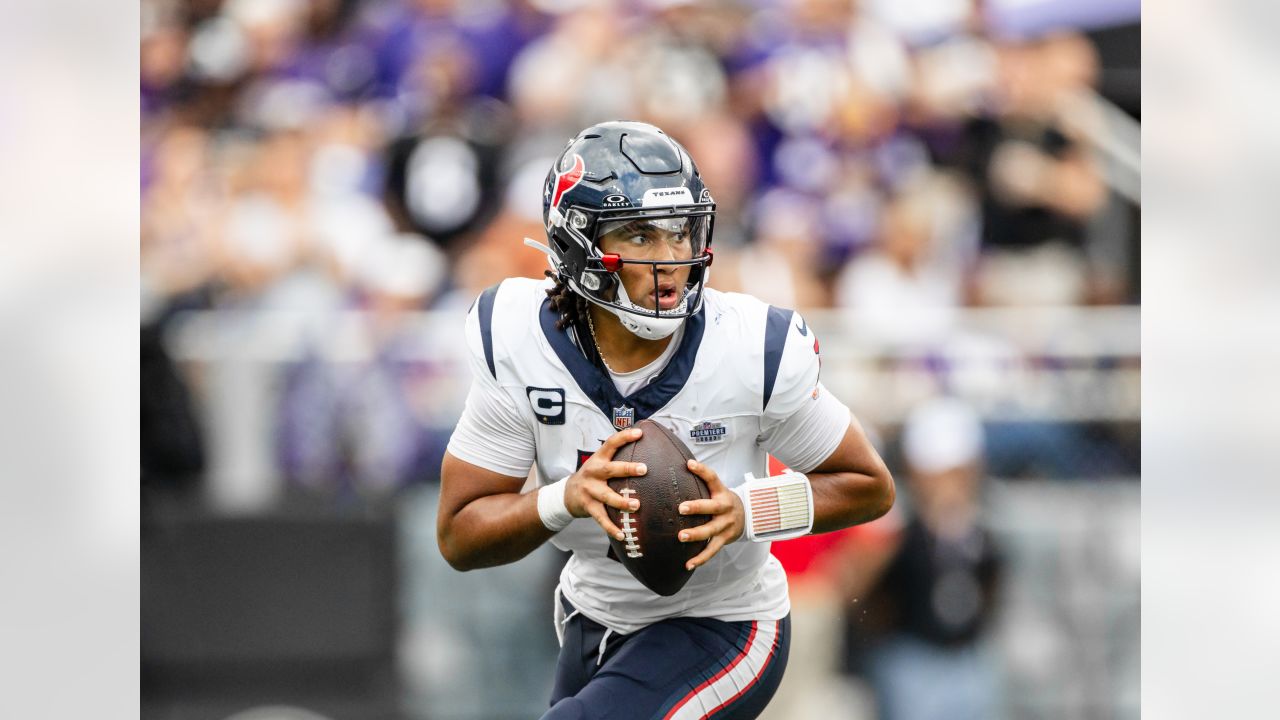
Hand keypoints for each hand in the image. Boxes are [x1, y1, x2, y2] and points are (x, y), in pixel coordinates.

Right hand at [564, 427, 647, 541]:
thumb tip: (646, 445)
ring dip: (621, 501)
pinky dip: (611, 528)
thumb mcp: (600, 463)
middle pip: (610, 469)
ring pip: (606, 496)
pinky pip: (601, 519)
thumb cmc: (593, 477)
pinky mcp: (588, 507)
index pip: (610, 443)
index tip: (640, 433)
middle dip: (627, 468)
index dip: (624, 437)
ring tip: (636, 505)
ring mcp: (590, 491)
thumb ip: (617, 457)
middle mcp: (593, 473)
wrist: (567, 494)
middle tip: (644, 468)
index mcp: (598, 459)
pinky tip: (623, 534)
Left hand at [677, 459, 744, 570]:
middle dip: (697, 507)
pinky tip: (688, 564)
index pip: (713, 478)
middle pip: (713, 507)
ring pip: (711, 530)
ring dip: (696, 534)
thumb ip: (700, 482)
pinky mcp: (725, 539)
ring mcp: (726, 525)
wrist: (746, 517)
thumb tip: (677, 466)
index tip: (689, 464)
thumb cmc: (721, 501)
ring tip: (680, 537)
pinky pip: (712, 550)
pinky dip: (701, 558)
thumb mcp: (716, 489)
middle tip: (681, 508)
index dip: (702, 470)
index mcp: (721, 492)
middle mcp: (725, 508)